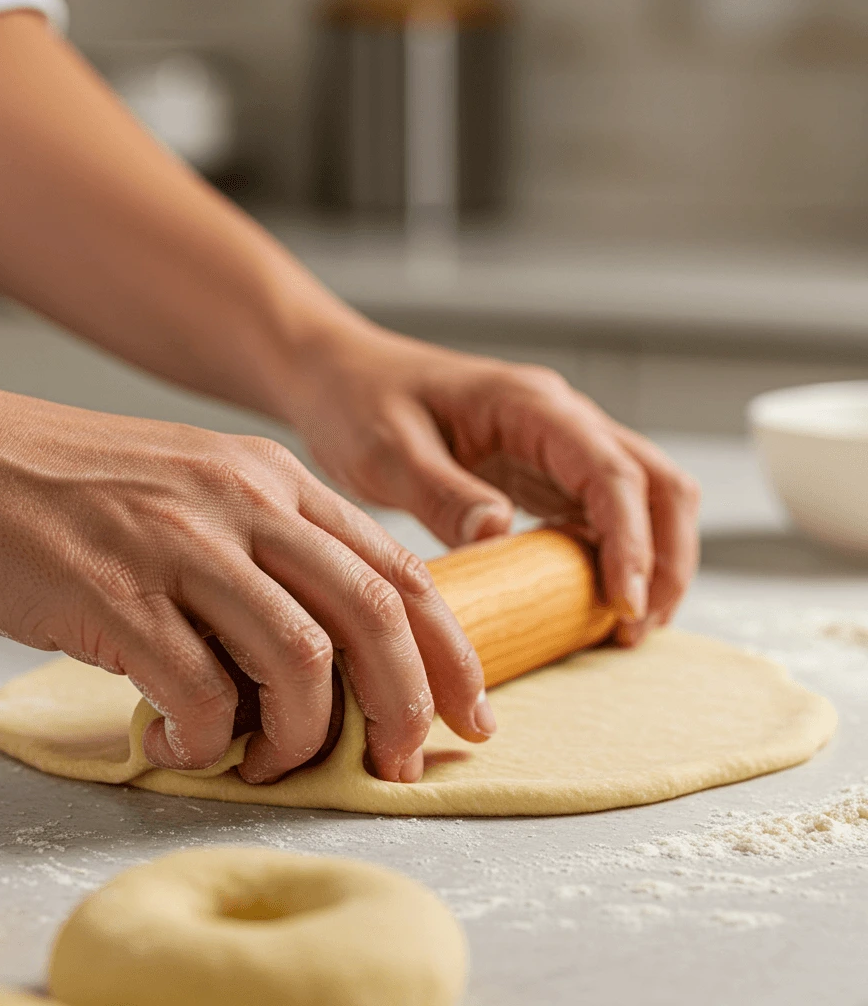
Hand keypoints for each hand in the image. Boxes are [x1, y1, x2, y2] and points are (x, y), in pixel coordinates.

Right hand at [0, 367, 496, 783]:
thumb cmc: (66, 485)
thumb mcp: (194, 490)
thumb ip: (264, 556)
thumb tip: (318, 662)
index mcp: (272, 478)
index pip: (399, 569)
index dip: (449, 651)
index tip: (468, 711)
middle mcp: (242, 500)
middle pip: (374, 615)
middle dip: (407, 705)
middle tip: (402, 763)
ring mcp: (179, 542)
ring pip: (301, 659)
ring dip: (300, 736)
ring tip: (269, 763)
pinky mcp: (112, 593)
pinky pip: (197, 691)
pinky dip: (205, 737)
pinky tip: (181, 740)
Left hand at [290, 330, 700, 644]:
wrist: (340, 378)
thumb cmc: (359, 402)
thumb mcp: (387, 452)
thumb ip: (443, 493)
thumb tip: (500, 535)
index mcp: (529, 405)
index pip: (611, 472)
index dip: (633, 540)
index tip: (626, 604)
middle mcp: (558, 419)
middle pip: (656, 482)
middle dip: (665, 555)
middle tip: (639, 626)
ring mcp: (556, 444)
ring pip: (643, 496)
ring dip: (651, 558)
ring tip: (627, 626)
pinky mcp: (541, 470)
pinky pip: (601, 512)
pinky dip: (615, 555)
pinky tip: (595, 599)